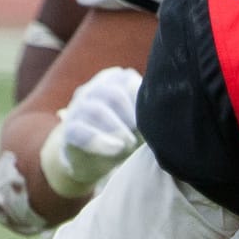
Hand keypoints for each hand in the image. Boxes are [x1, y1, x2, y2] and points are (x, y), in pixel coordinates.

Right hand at [38, 65, 143, 197]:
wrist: (90, 160)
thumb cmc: (122, 137)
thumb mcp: (139, 124)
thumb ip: (150, 115)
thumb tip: (168, 117)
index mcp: (112, 81)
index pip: (127, 79)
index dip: (142, 99)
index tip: (154, 119)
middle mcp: (93, 90)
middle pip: (113, 94)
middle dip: (131, 115)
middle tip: (143, 135)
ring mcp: (78, 109)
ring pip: (96, 110)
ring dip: (117, 128)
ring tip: (130, 144)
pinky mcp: (69, 130)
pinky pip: (80, 131)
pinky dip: (99, 140)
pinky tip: (116, 149)